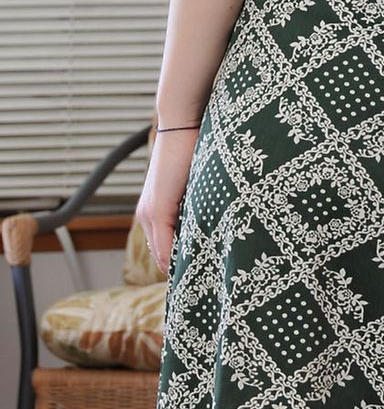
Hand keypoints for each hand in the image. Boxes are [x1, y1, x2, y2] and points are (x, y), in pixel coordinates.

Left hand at [135, 126, 199, 275]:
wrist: (180, 124)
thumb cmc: (192, 147)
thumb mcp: (192, 184)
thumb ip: (195, 204)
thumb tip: (211, 224)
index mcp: (154, 210)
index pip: (164, 248)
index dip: (181, 261)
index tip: (201, 272)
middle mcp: (146, 215)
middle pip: (162, 255)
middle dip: (181, 268)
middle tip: (203, 283)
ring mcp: (149, 214)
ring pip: (163, 254)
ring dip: (180, 264)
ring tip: (202, 278)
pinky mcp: (157, 210)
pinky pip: (166, 245)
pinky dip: (179, 257)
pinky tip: (196, 264)